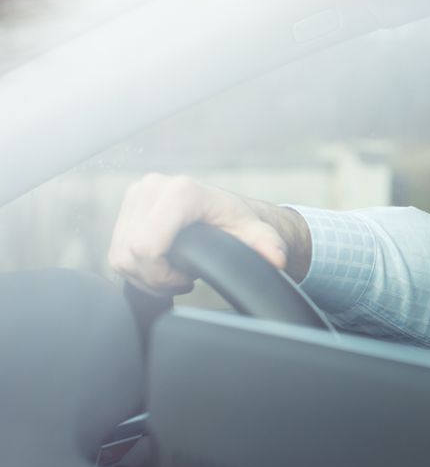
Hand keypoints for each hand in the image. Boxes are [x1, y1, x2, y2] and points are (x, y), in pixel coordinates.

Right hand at [108, 174, 311, 294]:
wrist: (225, 209)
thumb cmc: (238, 222)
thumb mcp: (257, 235)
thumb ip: (267, 245)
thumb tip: (276, 258)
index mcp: (181, 192)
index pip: (146, 247)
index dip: (162, 275)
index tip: (188, 279)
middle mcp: (153, 186)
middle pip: (130, 254)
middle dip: (153, 278)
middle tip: (181, 280)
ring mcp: (137, 193)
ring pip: (119, 254)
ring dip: (143, 274)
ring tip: (173, 272)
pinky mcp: (128, 203)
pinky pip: (116, 249)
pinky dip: (135, 266)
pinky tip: (161, 263)